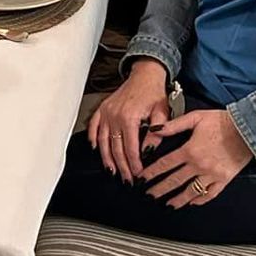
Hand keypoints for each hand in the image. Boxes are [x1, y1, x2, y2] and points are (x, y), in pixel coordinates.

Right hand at [87, 58, 173, 184]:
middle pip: (116, 148)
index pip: (131, 149)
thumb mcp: (162, 112)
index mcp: (129, 117)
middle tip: (126, 180)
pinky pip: (94, 126)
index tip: (138, 175)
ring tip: (111, 171)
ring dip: (107, 158)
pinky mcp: (102, 109)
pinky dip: (93, 138)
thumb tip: (149, 152)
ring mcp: (106, 112)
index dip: (134, 164)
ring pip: (103, 141)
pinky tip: (95, 149)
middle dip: (121, 167)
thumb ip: (156, 133)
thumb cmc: (154, 93)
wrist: (145, 74)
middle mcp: (114, 116)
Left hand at [139, 108, 254, 204]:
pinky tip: (192, 202)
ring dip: (177, 199)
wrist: (248, 128)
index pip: (165, 164)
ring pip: (190, 191)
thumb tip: (155, 129)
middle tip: (148, 195)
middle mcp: (199, 165)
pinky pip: (210, 194)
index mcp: (190, 150)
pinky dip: (200, 200)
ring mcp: (212, 174)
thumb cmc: (222, 121)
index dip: (151, 173)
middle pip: (174, 181)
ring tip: (167, 204)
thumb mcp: (195, 117)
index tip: (142, 179)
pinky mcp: (224, 180)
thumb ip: (173, 125)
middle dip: (159, 189)